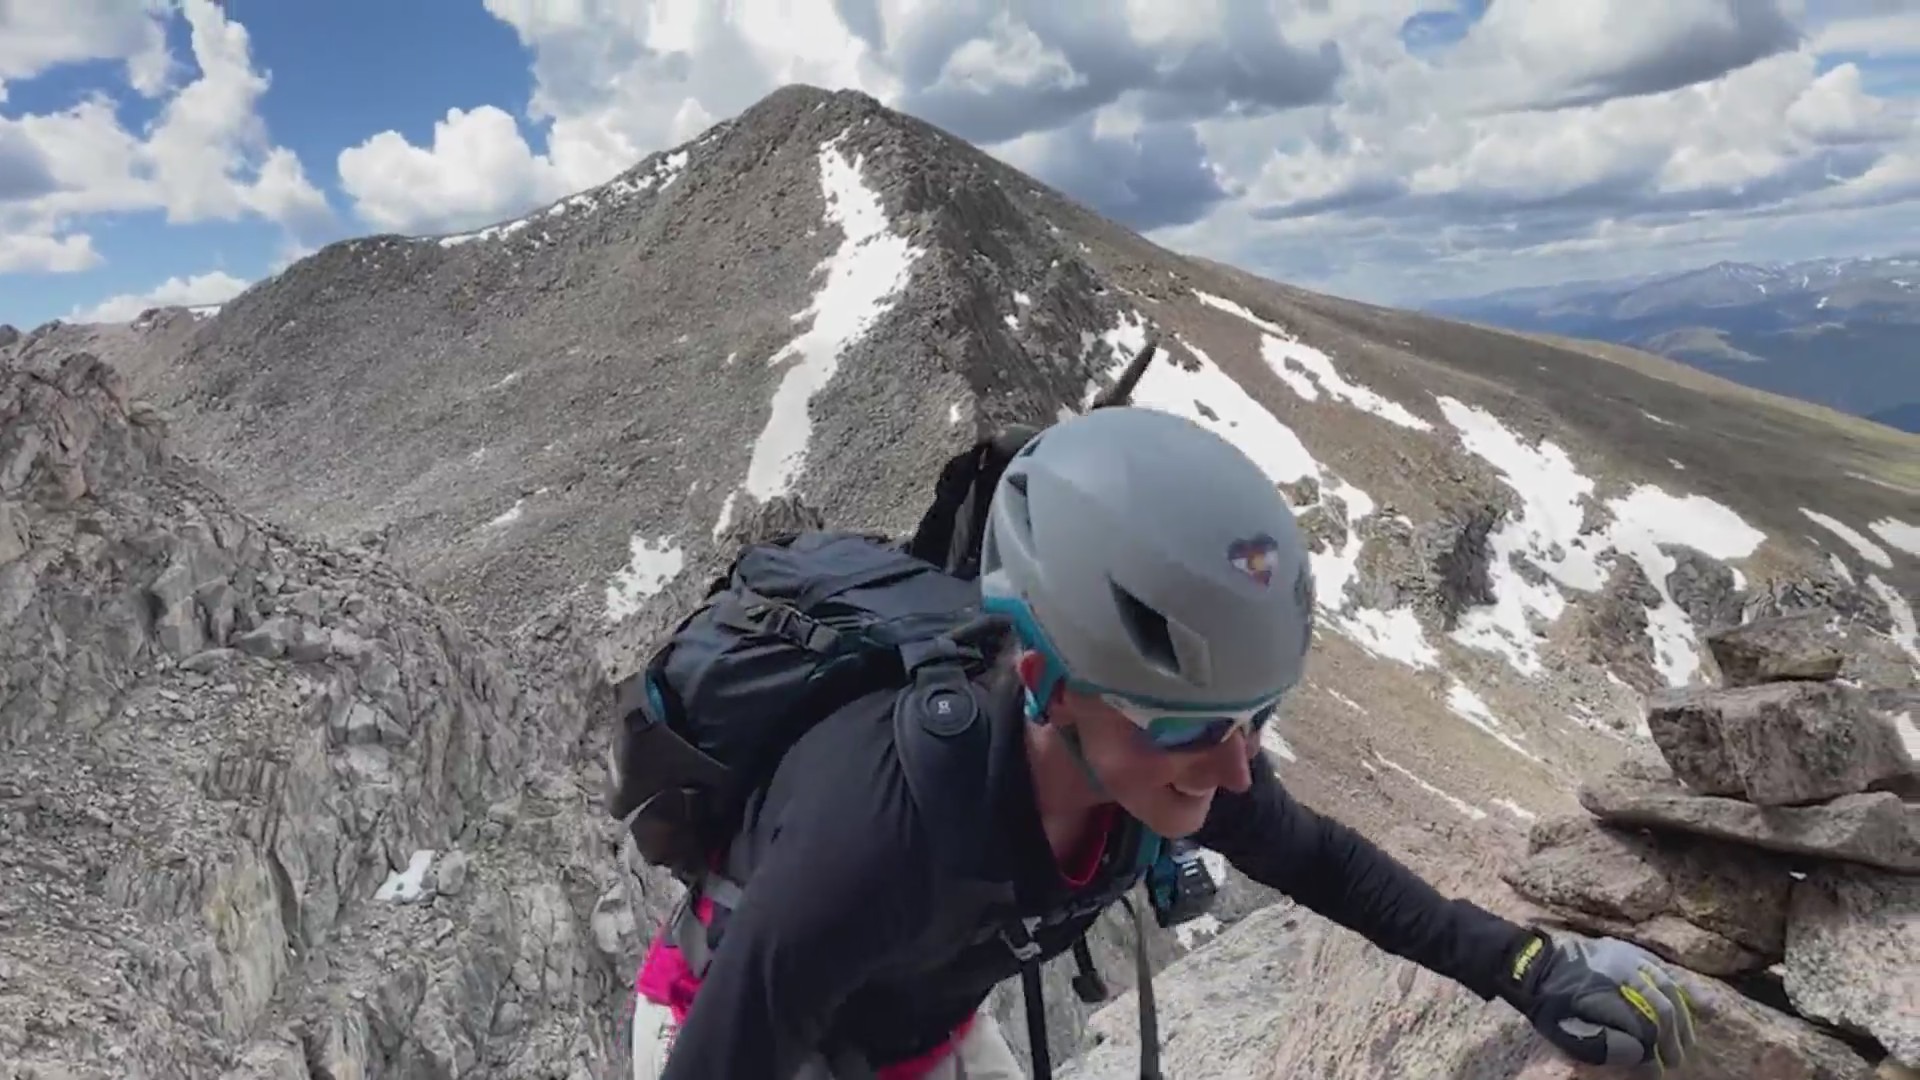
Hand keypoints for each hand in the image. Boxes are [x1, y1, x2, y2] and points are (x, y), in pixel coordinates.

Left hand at [1500, 929, 1698, 1072]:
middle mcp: (1622, 975)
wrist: (1534, 967)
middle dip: (1671, 1041)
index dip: (1654, 1054)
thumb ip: (1605, 1045)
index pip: (1645, 1030)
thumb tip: (1640, 1055)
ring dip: (1681, 1021)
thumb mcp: (1569, 1033)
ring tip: (1685, 1043)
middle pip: (1661, 1012)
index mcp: (1607, 995)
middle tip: (1674, 1062)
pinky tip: (1703, 1005)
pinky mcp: (1630, 953)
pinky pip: (1664, 971)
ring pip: (1668, 992)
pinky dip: (1684, 989)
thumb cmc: (1550, 1005)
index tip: (1658, 1072)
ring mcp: (1628, 960)